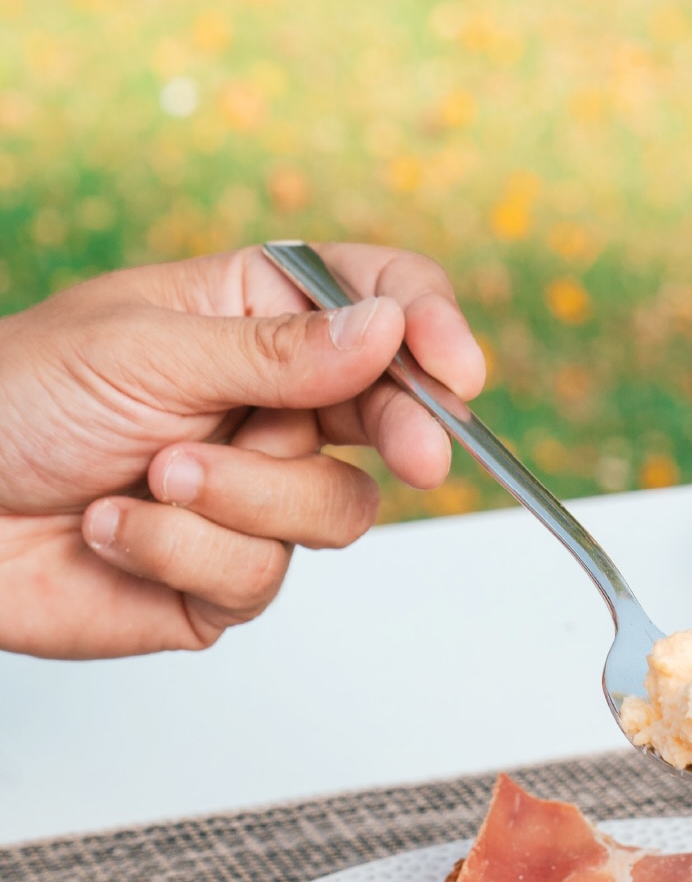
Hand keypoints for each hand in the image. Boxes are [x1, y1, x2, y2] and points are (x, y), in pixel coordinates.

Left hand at [0, 245, 486, 658]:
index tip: (458, 366)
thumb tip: (388, 329)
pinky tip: (112, 528)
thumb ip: (277, 351)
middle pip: (389, 418)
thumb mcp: (147, 349)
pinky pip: (258, 577)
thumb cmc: (14, 400)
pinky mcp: (225, 577)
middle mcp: (268, 407)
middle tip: (418, 451)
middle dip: (401, 432)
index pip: (375, 304)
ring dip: (240, 499)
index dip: (430, 329)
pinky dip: (179, 551)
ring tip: (154, 476)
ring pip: (335, 513)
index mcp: (252, 318)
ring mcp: (255, 498)